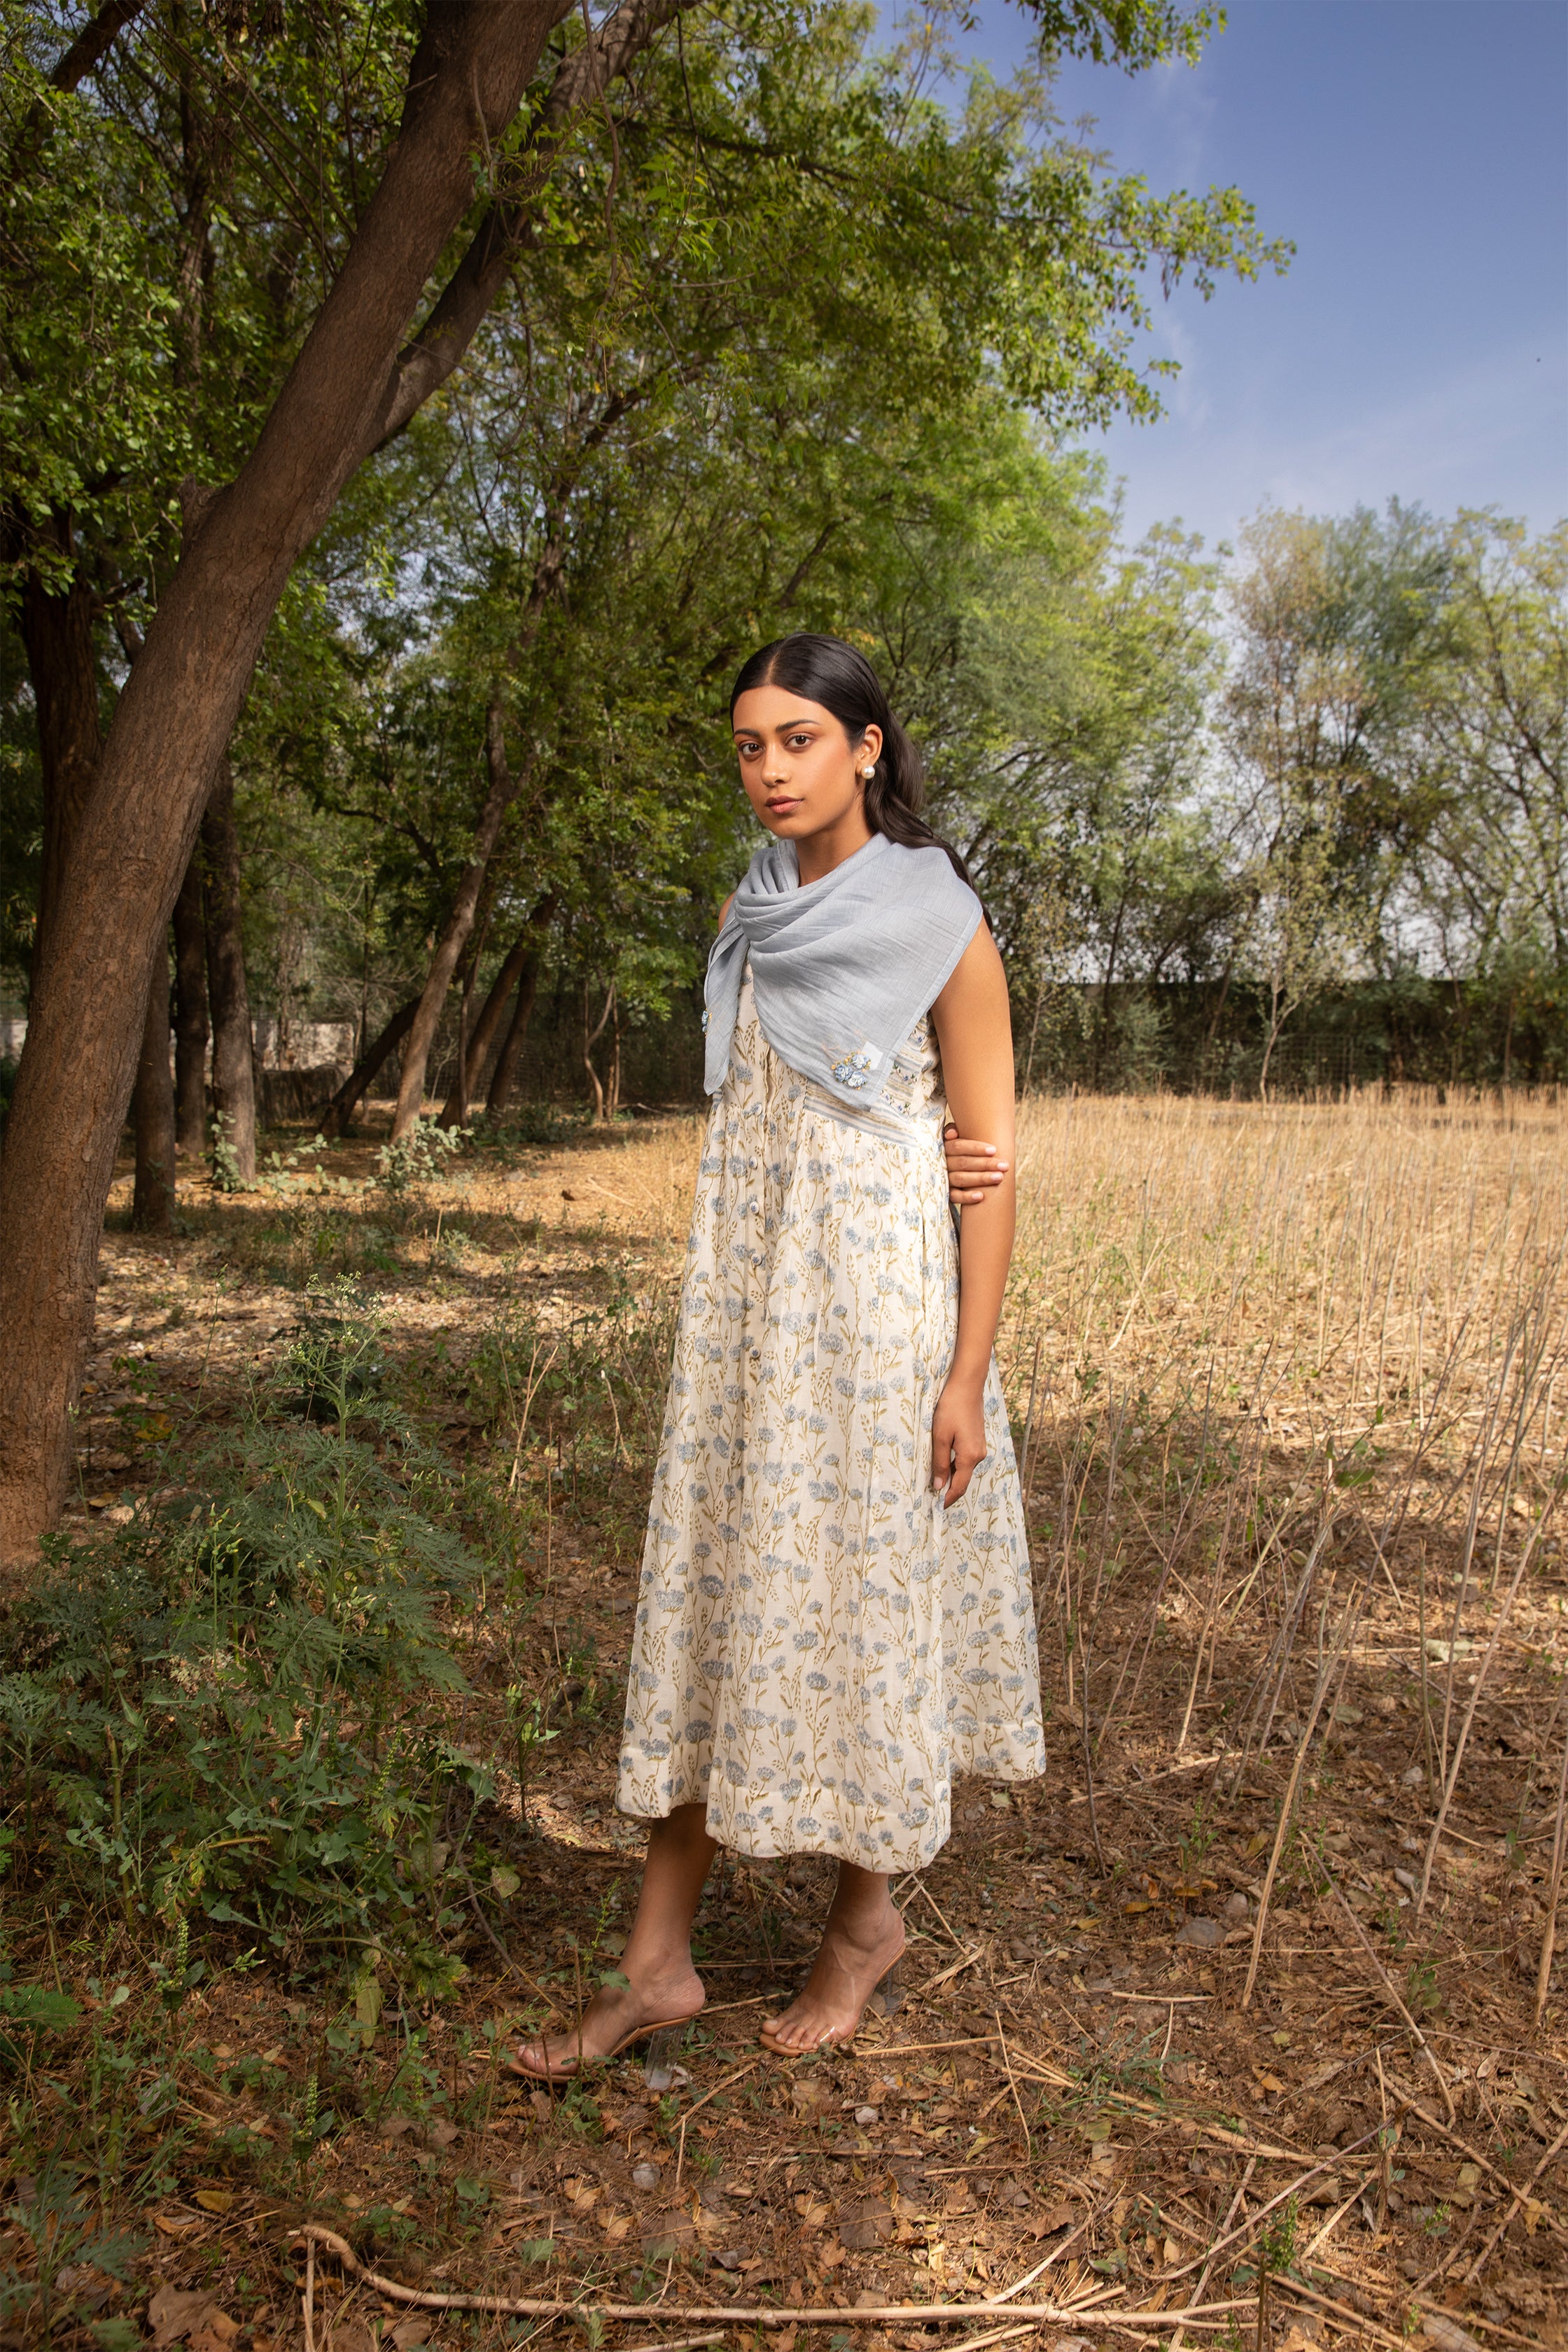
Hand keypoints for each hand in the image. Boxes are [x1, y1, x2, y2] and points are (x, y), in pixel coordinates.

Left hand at [931, 1372, 986, 1506]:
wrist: (967, 1386)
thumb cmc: (951, 1409)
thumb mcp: (940, 1437)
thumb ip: (939, 1463)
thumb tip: (939, 1486)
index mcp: (970, 1456)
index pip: (959, 1486)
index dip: (948, 1499)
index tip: (937, 1508)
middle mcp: (979, 1454)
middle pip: (963, 1479)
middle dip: (949, 1489)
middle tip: (931, 1496)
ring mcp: (980, 1447)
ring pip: (964, 1468)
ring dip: (951, 1476)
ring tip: (934, 1479)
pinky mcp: (977, 1439)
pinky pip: (966, 1459)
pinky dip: (955, 1465)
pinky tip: (943, 1462)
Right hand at [942, 1120, 1007, 1207]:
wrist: (950, 1170)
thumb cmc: (959, 1151)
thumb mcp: (954, 1139)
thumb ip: (953, 1131)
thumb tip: (953, 1133)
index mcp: (944, 1148)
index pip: (958, 1146)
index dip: (976, 1148)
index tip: (994, 1150)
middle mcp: (943, 1163)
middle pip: (963, 1163)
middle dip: (985, 1164)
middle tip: (1005, 1166)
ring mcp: (943, 1179)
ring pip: (961, 1179)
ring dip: (981, 1179)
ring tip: (1000, 1177)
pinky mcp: (945, 1193)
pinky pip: (954, 1197)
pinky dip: (966, 1197)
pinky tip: (981, 1196)